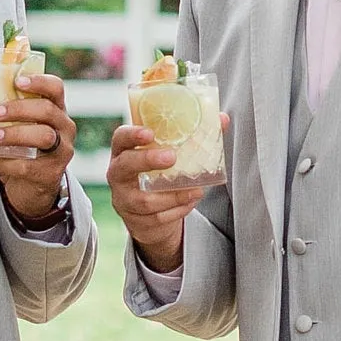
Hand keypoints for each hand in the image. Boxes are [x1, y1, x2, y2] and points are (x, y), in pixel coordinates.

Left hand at [0, 67, 78, 224]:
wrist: (31, 186)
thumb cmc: (21, 148)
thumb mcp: (7, 125)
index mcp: (53, 108)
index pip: (55, 88)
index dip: (39, 81)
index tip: (17, 81)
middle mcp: (62, 127)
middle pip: (47, 110)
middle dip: (19, 109)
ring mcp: (60, 151)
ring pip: (43, 136)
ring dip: (14, 134)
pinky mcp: (50, 173)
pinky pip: (28, 166)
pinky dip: (5, 163)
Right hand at [106, 116, 224, 274]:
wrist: (150, 214)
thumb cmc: (161, 175)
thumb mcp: (171, 155)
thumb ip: (193, 136)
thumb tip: (222, 119)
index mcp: (124, 152)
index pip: (120, 139)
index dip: (131, 134)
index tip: (149, 133)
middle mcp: (118, 175)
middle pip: (125, 167)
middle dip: (148, 161)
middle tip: (172, 157)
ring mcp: (124, 199)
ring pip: (144, 200)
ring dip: (172, 195)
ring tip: (195, 189)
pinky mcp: (135, 221)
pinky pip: (156, 218)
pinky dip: (177, 211)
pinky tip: (190, 202)